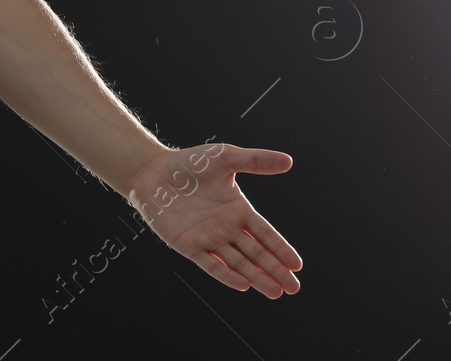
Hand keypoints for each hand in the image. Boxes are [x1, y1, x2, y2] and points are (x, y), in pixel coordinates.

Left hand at [126, 143, 302, 297]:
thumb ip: (256, 160)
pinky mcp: (189, 246)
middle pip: (256, 254)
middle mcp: (226, 228)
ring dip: (257, 278)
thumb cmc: (188, 163)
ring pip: (238, 263)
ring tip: (275, 292)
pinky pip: (211, 264)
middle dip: (275, 270)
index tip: (297, 265)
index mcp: (238, 210)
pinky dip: (226, 275)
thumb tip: (289, 161)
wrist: (152, 171)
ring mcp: (208, 239)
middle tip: (294, 288)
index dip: (281, 249)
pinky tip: (243, 285)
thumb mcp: (225, 158)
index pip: (266, 234)